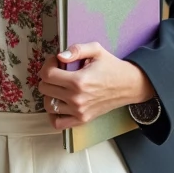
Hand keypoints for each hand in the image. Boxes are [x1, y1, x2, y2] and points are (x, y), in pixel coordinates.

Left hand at [39, 42, 155, 130]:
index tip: (56, 61)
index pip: (47, 74)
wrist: (129, 85)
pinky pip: (58, 123)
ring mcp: (78, 111)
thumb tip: (60, 56)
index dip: (48, 64)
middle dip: (48, 77)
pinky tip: (59, 102)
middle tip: (58, 72)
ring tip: (59, 86)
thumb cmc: (112, 67)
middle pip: (44, 88)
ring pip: (48, 104)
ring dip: (49, 94)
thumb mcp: (96, 50)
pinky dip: (54, 114)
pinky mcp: (82, 119)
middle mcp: (76, 98)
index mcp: (78, 81)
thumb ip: (77, 49)